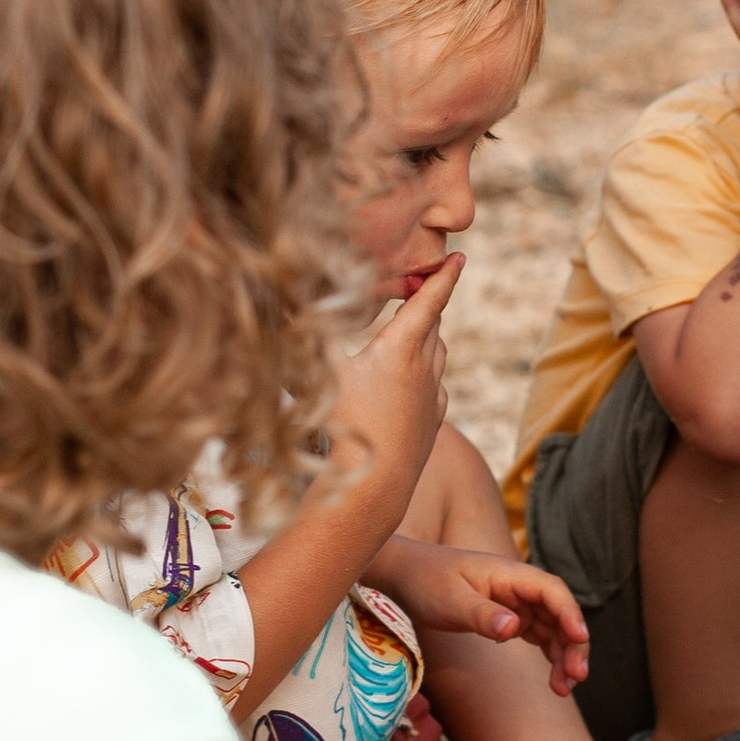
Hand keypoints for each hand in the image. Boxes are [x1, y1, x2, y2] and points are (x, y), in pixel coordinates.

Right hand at [330, 254, 458, 525]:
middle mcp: (424, 368)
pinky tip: (418, 379)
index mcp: (401, 348)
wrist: (374, 485)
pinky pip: (438, 387)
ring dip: (429, 337)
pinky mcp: (433, 422)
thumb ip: (306, 333)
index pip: (429, 300)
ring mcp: (432, 397)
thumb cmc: (344, 425)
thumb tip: (279, 297)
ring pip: (439, 354)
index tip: (460, 256)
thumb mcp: (322, 371)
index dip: (444, 275)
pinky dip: (429, 374)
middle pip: (433, 323)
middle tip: (421, 285)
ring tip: (416, 330)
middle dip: (428, 301)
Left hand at [396, 545, 589, 694]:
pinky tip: (554, 679)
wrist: (407, 577)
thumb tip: (514, 628)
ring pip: (553, 628)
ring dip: (564, 655)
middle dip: (573, 643)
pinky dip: (550, 656)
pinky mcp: (509, 618)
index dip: (570, 613)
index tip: (580, 639)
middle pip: (560, 613)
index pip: (551, 591)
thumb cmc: (427, 583)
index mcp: (511, 574)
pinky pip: (539, 636)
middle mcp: (520, 587)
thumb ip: (482, 615)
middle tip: (576, 677)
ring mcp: (516, 603)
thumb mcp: (451, 601)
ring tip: (564, 688)